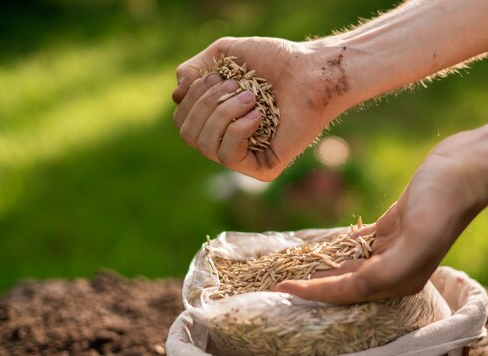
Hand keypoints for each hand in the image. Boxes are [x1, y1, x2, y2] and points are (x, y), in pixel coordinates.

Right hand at [172, 37, 351, 180]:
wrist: (312, 72)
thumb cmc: (275, 61)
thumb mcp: (223, 54)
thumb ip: (192, 69)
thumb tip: (176, 95)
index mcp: (217, 119)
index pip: (182, 120)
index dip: (191, 97)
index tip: (218, 76)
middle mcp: (228, 141)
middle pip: (187, 134)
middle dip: (206, 104)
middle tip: (236, 86)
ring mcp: (246, 158)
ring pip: (204, 146)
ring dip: (222, 114)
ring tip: (250, 98)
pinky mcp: (263, 170)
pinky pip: (228, 157)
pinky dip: (238, 130)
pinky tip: (257, 116)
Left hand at [275, 134, 487, 302]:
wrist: (464, 167)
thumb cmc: (443, 201)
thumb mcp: (419, 235)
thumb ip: (389, 268)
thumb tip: (358, 286)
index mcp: (401, 280)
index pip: (349, 292)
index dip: (314, 292)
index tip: (283, 288)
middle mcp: (396, 271)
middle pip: (345, 285)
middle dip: (312, 285)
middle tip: (277, 282)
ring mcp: (393, 249)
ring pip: (348, 266)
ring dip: (321, 268)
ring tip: (291, 267)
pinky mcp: (390, 229)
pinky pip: (356, 245)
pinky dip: (336, 247)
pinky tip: (316, 247)